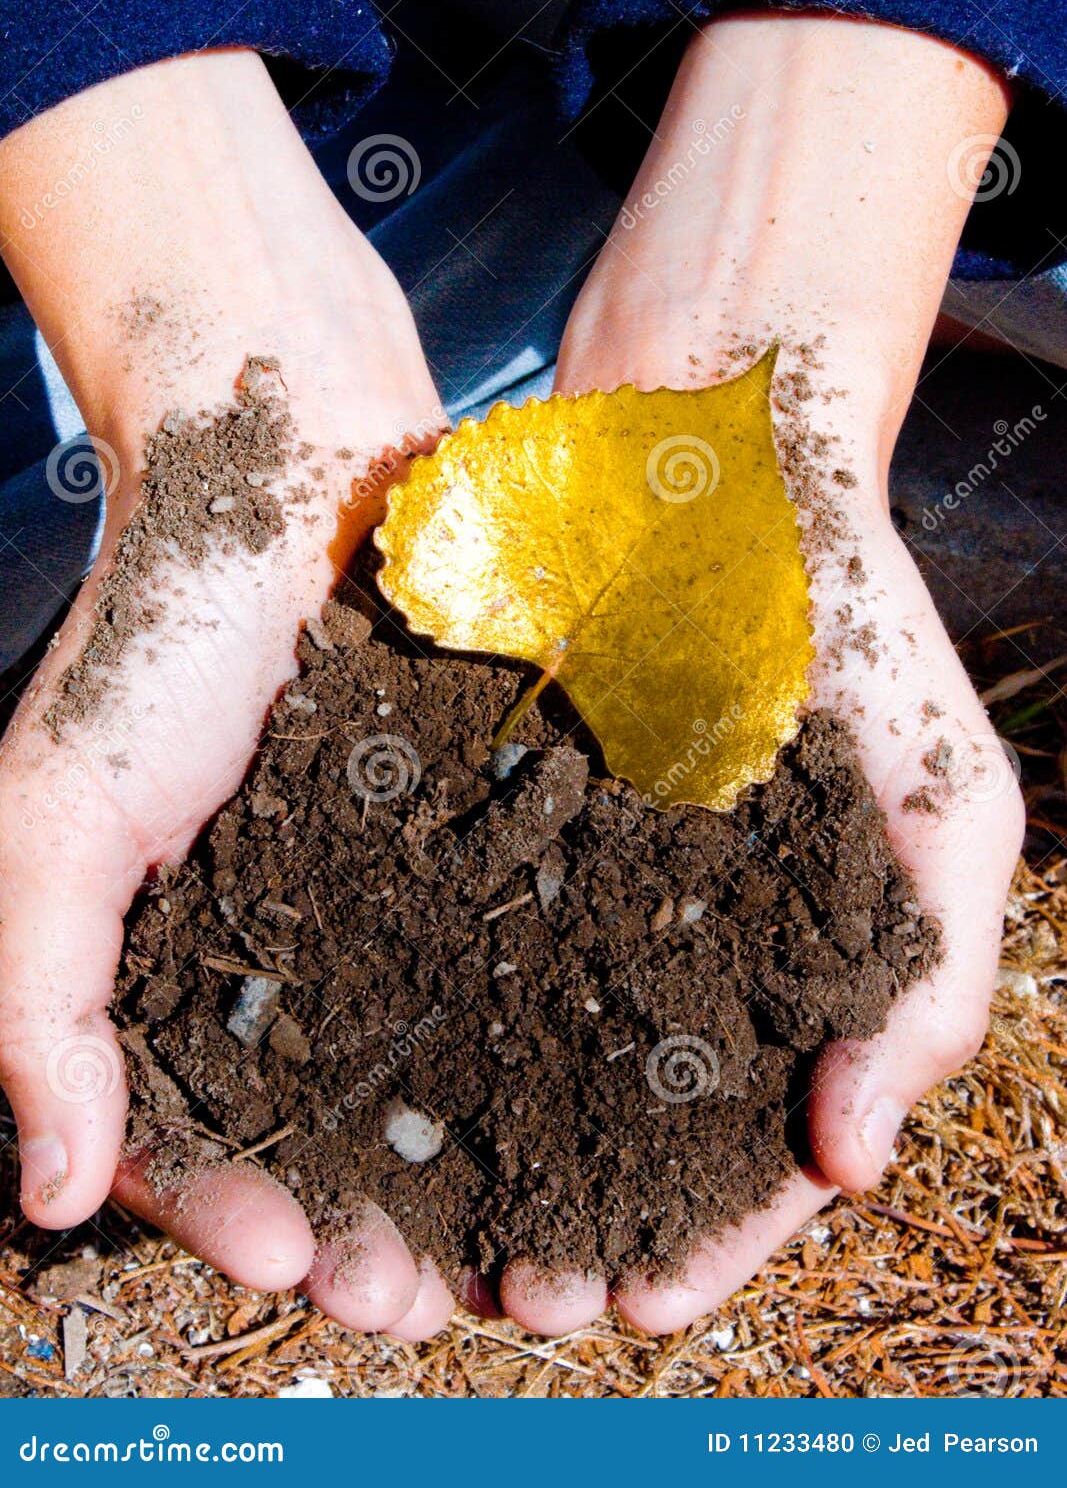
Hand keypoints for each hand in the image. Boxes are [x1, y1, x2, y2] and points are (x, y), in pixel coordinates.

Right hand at [0, 51, 452, 1339]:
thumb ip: (37, 1000)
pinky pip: (521, 949)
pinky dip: (552, 1033)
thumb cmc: (161, 627)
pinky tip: (601, 1091)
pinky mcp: (485, 829)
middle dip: (370, 1223)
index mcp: (176, 952)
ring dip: (476, 1166)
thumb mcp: (55, 813)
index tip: (294, 1273)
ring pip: (441, 1063)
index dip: (233, 1217)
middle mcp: (292, 939)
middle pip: (332, 1126)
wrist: (295, 457)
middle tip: (427, 1298)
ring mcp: (395, 888)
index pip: (196, 1132)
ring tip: (526, 1240)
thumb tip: (49, 1195)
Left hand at [489, 12, 1023, 1335]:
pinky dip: (397, 1008)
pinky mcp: (465, 797)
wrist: (704, 449)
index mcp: (784, 951)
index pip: (753, 1138)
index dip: (713, 1233)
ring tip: (421, 1233)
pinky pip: (425, 926)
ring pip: (503, 1048)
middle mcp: (664, 929)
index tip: (645, 1302)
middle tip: (513, 1293)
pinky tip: (360, 1074)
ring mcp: (561, 868)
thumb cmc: (843, 614)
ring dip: (465, 1149)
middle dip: (566, 1217)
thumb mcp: (947, 798)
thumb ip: (925, 979)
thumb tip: (850, 1166)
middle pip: (611, 1119)